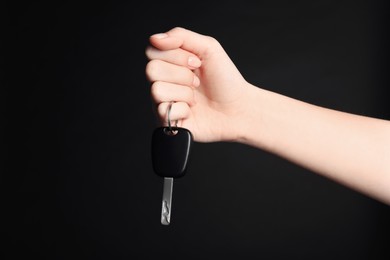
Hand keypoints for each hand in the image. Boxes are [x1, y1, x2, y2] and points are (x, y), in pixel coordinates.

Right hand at [145, 27, 250, 141]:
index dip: (175, 56)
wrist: (238, 109)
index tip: (196, 62)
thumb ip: (180, 36)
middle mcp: (163, 82)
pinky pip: (164, 111)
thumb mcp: (208, 48)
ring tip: (195, 97)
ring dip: (184, 93)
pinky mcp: (167, 121)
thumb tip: (155, 38)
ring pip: (157, 90)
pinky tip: (192, 111)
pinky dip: (184, 110)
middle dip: (181, 74)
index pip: (152, 51)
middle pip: (152, 70)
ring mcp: (163, 102)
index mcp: (170, 63)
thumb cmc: (225, 81)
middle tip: (197, 81)